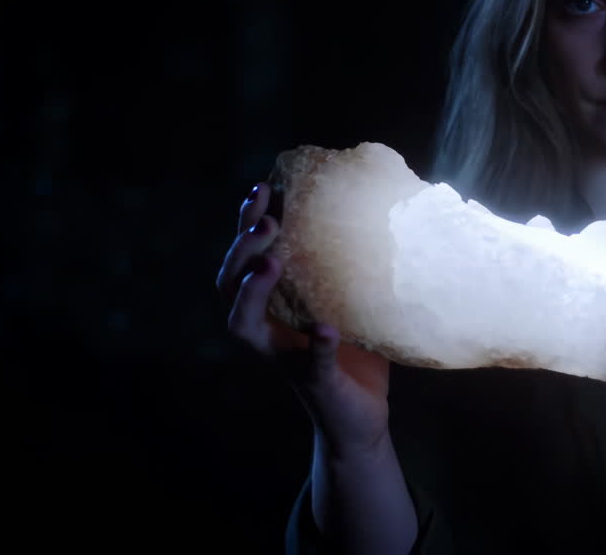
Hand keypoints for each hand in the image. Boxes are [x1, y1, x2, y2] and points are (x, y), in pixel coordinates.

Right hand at [216, 181, 393, 456]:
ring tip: (271, 263)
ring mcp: (285, 360)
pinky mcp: (316, 384)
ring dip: (254, 292)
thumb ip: (348, 265)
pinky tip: (324, 329)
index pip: (244, 259)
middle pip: (229, 286)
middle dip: (242, 250)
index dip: (245, 224)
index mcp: (272, 307)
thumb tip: (376, 203)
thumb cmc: (354, 351)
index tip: (261, 188)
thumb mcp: (347, 300)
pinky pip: (311, 365)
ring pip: (244, 326)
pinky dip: (316, 346)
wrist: (362, 418)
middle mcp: (266, 331)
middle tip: (268, 222)